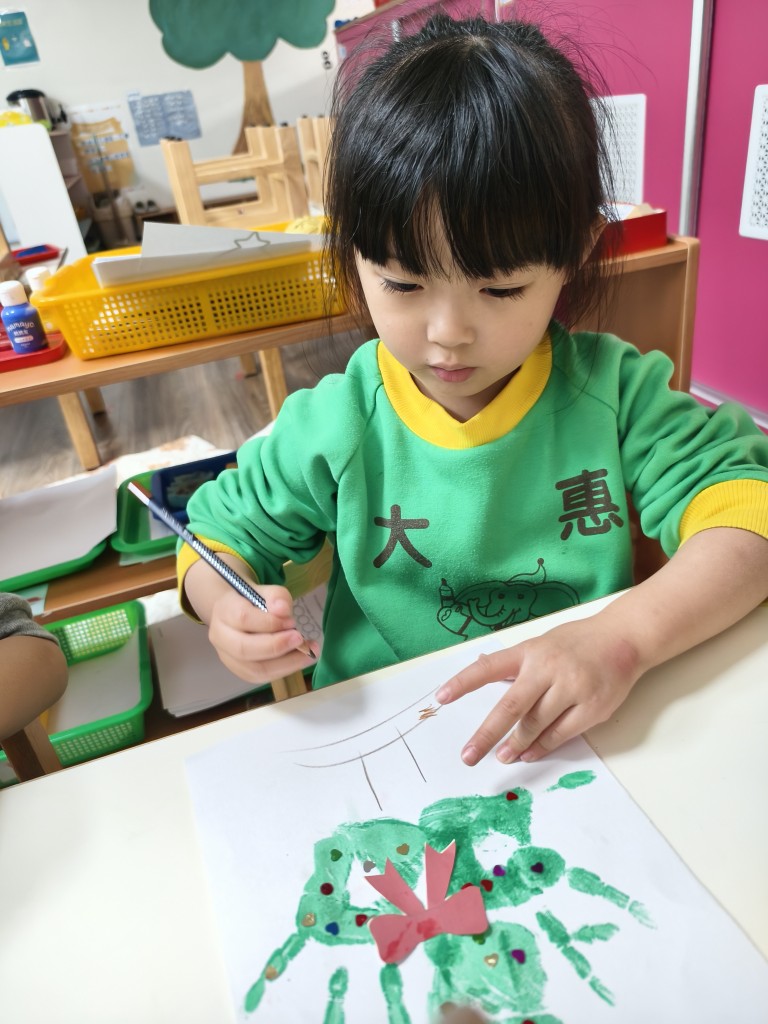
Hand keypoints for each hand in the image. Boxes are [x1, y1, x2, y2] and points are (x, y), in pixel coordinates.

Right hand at [206, 583, 318, 683]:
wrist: (237, 613)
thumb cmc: (254, 601)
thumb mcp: (267, 591)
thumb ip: (277, 597)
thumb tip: (283, 610)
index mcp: (224, 610)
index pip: (243, 618)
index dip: (270, 622)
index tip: (292, 622)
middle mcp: (220, 636)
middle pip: (244, 648)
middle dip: (276, 646)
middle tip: (300, 640)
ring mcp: (227, 657)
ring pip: (253, 669)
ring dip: (285, 664)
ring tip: (308, 654)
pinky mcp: (239, 671)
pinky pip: (260, 678)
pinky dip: (283, 670)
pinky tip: (298, 660)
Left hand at [435, 617, 641, 764]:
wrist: (624, 639)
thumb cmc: (577, 642)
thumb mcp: (541, 643)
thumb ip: (515, 662)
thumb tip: (481, 669)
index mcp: (529, 651)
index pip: (489, 667)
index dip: (463, 682)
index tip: (441, 697)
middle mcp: (547, 668)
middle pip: (510, 707)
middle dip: (487, 734)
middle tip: (469, 755)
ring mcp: (571, 689)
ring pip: (536, 725)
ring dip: (516, 745)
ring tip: (501, 757)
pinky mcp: (592, 708)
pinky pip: (561, 734)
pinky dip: (542, 747)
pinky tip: (529, 753)